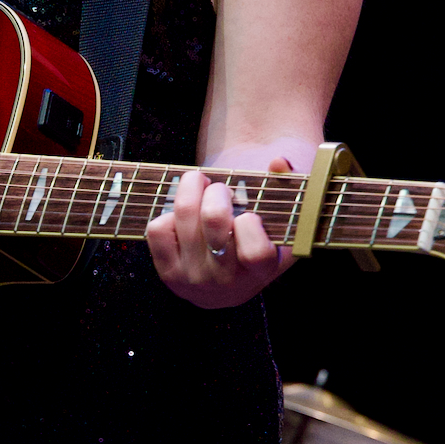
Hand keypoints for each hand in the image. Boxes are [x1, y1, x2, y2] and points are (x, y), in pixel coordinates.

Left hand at [146, 167, 288, 308]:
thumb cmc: (257, 241)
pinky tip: (183, 216)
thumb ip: (286, 188)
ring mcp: (194, 278)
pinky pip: (158, 230)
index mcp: (261, 270)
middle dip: (218, 191)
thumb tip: (278, 161)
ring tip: (200, 186)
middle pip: (214, 220)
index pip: (254, 250)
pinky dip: (168, 213)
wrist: (230, 282)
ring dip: (192, 189)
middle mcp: (226, 280)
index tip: (249, 214)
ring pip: (184, 217)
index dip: (250, 224)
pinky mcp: (168, 274)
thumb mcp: (280, 222)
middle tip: (221, 189)